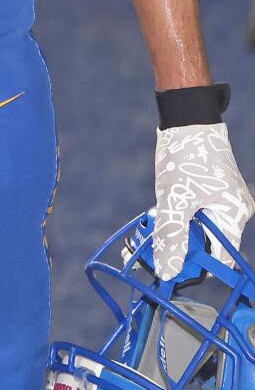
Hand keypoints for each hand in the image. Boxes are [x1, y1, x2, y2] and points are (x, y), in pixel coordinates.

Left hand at [153, 122, 254, 278]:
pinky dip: (180, 212)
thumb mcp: (174, 199)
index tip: (169, 263)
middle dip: (182, 241)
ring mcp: (224, 199)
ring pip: (200, 226)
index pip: (219, 257)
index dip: (195, 264)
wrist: (187, 118)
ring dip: (178, 225)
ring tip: (159, 213)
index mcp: (234, 215)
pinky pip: (197, 211)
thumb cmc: (185, 155)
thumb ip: (171, 236)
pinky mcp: (212, 189)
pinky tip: (165, 203)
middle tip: (156, 235)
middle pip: (208, 242)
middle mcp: (234, 210)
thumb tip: (167, 271)